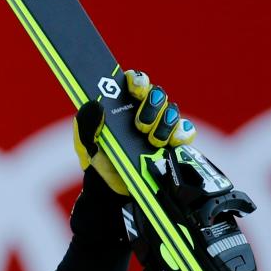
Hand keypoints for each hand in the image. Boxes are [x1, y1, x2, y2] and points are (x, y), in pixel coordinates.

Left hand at [73, 70, 196, 195]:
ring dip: (163, 124)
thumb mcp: (86, 145)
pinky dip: (182, 134)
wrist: (112, 191)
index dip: (138, 80)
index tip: (135, 88)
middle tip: (140, 126)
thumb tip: (95, 105)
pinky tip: (173, 142)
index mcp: (123, 105)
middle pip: (157, 94)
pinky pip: (185, 131)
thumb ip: (85, 126)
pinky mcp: (173, 144)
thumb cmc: (99, 162)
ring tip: (152, 141)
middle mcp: (145, 112)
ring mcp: (160, 127)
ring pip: (172, 112)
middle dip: (151, 107)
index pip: (135, 82)